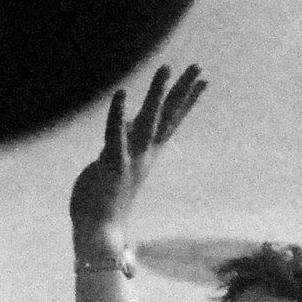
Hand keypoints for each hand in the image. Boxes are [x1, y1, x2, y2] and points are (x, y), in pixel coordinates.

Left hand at [68, 64, 205, 243]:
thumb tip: (127, 124)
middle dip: (182, 91)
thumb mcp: (113, 164)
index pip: (171, 122)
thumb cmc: (102, 202)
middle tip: (197, 67)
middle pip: (168, 116)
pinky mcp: (113, 165)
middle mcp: (144, 155)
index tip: (203, 81)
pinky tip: (121, 93)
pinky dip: (118, 115)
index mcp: (146, 154)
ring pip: (148, 120)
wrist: (99, 234)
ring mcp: (132, 160)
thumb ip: (123, 142)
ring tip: (165, 68)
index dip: (187, 101)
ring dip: (157, 94)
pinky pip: (115, 135)